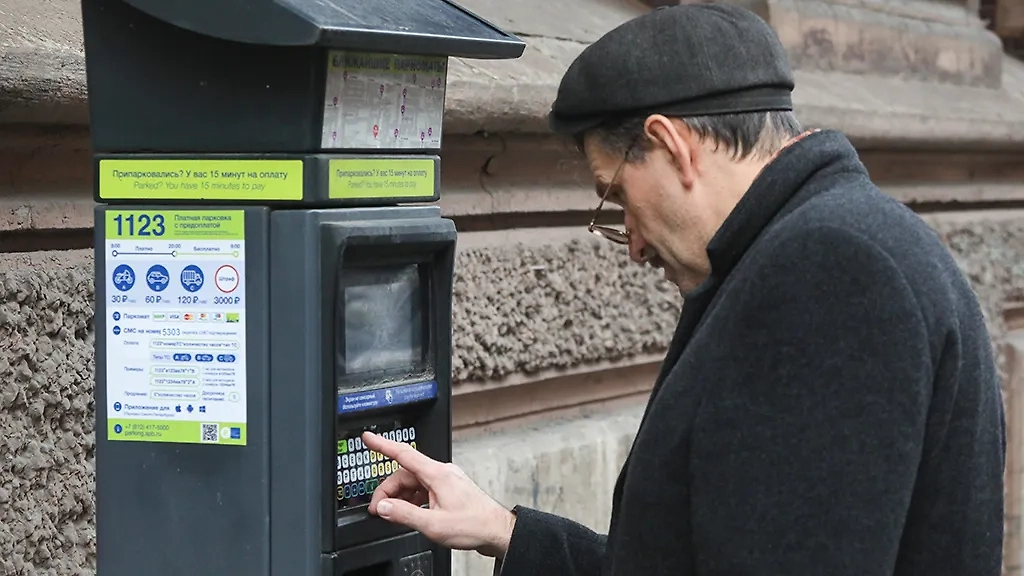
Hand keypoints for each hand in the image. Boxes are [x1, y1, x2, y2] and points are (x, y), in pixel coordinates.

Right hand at [361, 431, 516, 558]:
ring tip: (394, 515)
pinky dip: (412, 500)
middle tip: (378, 510)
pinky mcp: (448, 490)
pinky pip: (423, 489)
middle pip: (404, 474)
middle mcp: (441, 473)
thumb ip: (404, 514)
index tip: (368, 438)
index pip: (403, 454)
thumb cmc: (474, 525)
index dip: (382, 445)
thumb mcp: (433, 524)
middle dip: (388, 491)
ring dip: (400, 497)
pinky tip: (411, 514)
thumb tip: (384, 507)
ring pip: (413, 483)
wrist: (497, 531)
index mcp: (437, 474)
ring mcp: (446, 481)